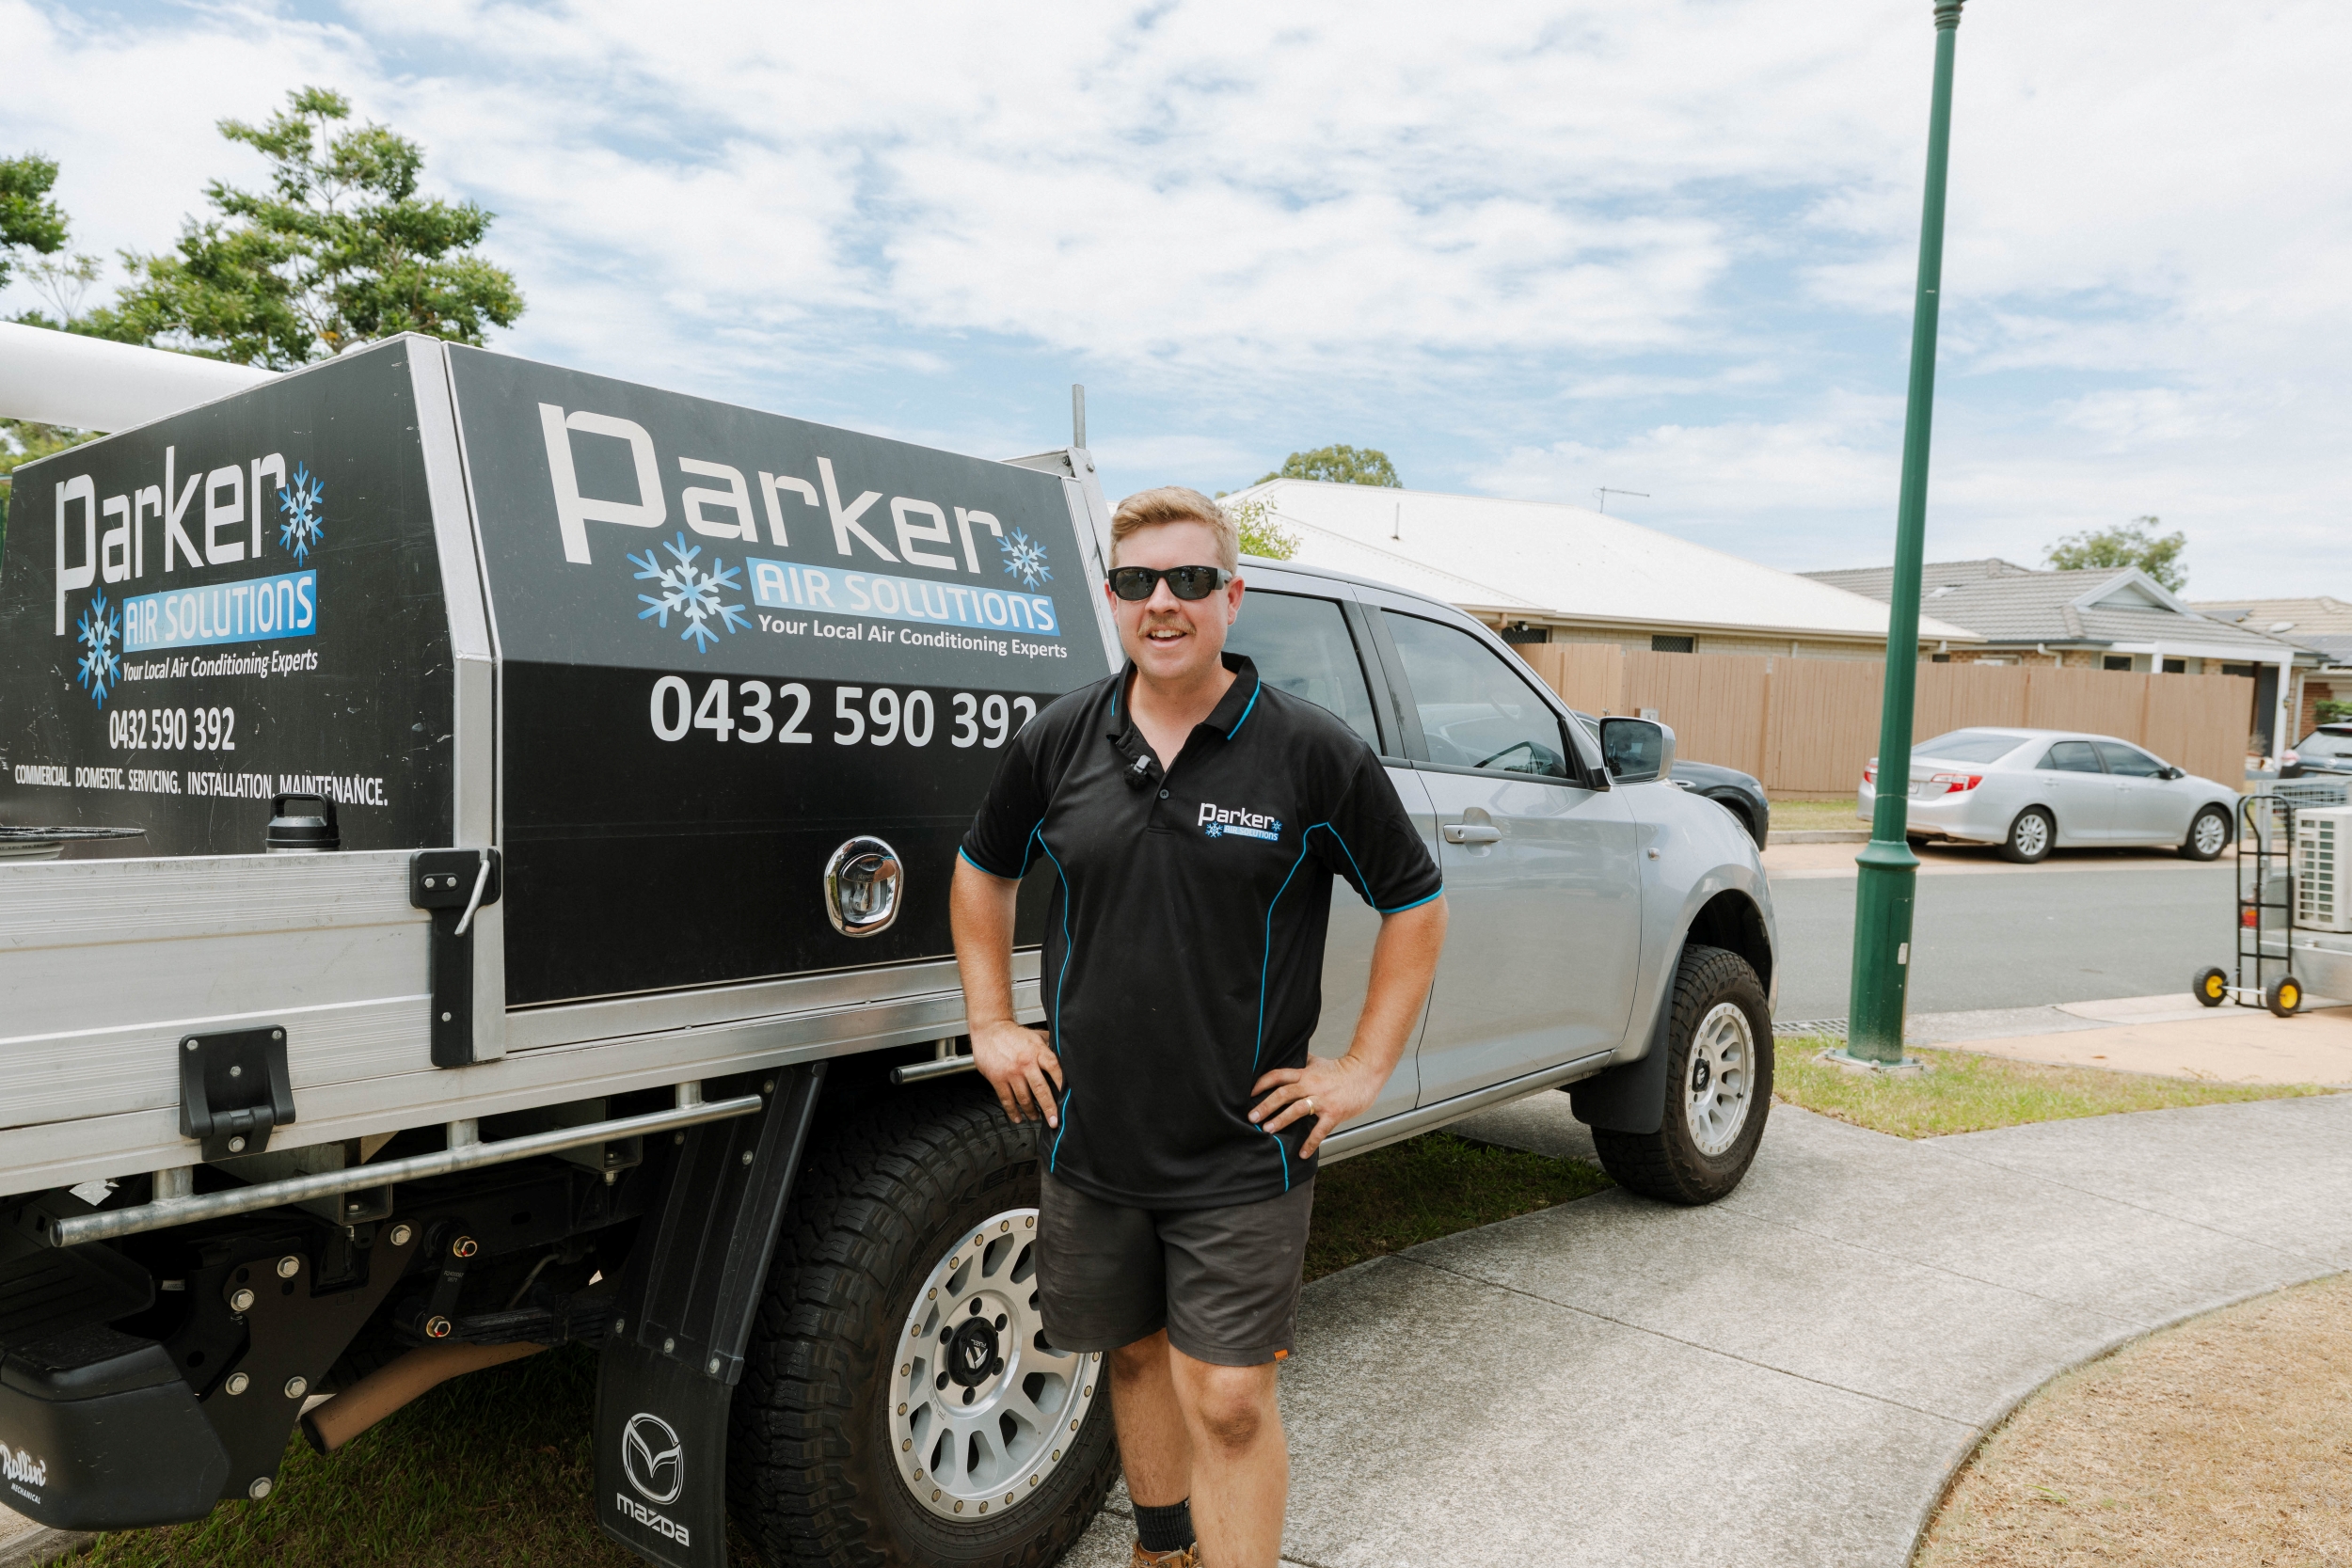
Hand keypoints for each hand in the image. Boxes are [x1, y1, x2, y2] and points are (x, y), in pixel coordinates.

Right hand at [972, 1019, 1062, 1126]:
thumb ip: (1049, 1047)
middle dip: (1049, 1108)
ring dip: (1031, 1111)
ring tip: (1036, 1117)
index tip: (1068, 1099)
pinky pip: (1007, 1100)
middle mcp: (1025, 1063)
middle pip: (1040, 1089)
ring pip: (1024, 1098)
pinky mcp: (997, 1079)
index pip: (1054, 1069)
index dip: (1062, 1084)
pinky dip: (1013, 1111)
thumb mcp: (1035, 1036)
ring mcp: (1011, 1072)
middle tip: (1054, 1121)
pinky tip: (1018, 1117)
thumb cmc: (1013, 1034)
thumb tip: (1065, 1056)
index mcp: (1037, 1051)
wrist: (989, 1029)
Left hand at [1249, 1053, 1380, 1159]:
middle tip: (1251, 1117)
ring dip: (1281, 1120)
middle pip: (1284, 1093)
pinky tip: (1302, 1153)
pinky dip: (1310, 1143)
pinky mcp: (1334, 1113)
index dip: (1262, 1083)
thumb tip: (1288, 1054)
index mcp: (1305, 1074)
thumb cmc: (1341, 1070)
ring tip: (1268, 1130)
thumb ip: (1302, 1062)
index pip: (1279, 1075)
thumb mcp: (1318, 1062)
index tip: (1249, 1093)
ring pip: (1298, 1109)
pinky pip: (1320, 1130)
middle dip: (1265, 1105)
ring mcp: (1323, 1100)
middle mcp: (1311, 1085)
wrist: (1365, 1074)